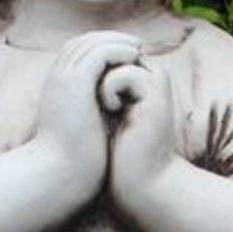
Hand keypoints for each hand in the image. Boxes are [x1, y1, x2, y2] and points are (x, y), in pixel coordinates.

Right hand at [32, 30, 138, 199]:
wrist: (62, 171)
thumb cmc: (75, 159)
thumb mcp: (85, 127)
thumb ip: (93, 110)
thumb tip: (111, 106)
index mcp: (57, 89)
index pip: (76, 53)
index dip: (100, 48)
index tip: (124, 55)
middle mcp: (57, 78)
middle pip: (82, 42)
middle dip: (109, 39)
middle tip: (135, 44)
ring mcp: (64, 78)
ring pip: (91, 43)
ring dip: (117, 41)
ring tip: (139, 49)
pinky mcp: (76, 82)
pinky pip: (100, 53)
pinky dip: (118, 50)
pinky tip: (135, 57)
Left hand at [100, 59, 178, 213]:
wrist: (139, 181)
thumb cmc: (119, 154)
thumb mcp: (105, 114)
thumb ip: (99, 88)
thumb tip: (75, 65)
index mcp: (140, 79)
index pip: (110, 52)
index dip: (93, 68)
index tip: (88, 97)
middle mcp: (151, 76)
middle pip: (114, 50)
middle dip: (96, 72)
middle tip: (96, 102)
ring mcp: (156, 83)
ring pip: (119, 58)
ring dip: (102, 81)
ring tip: (106, 107)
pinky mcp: (156, 94)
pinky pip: (125, 73)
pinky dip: (110, 90)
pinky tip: (111, 110)